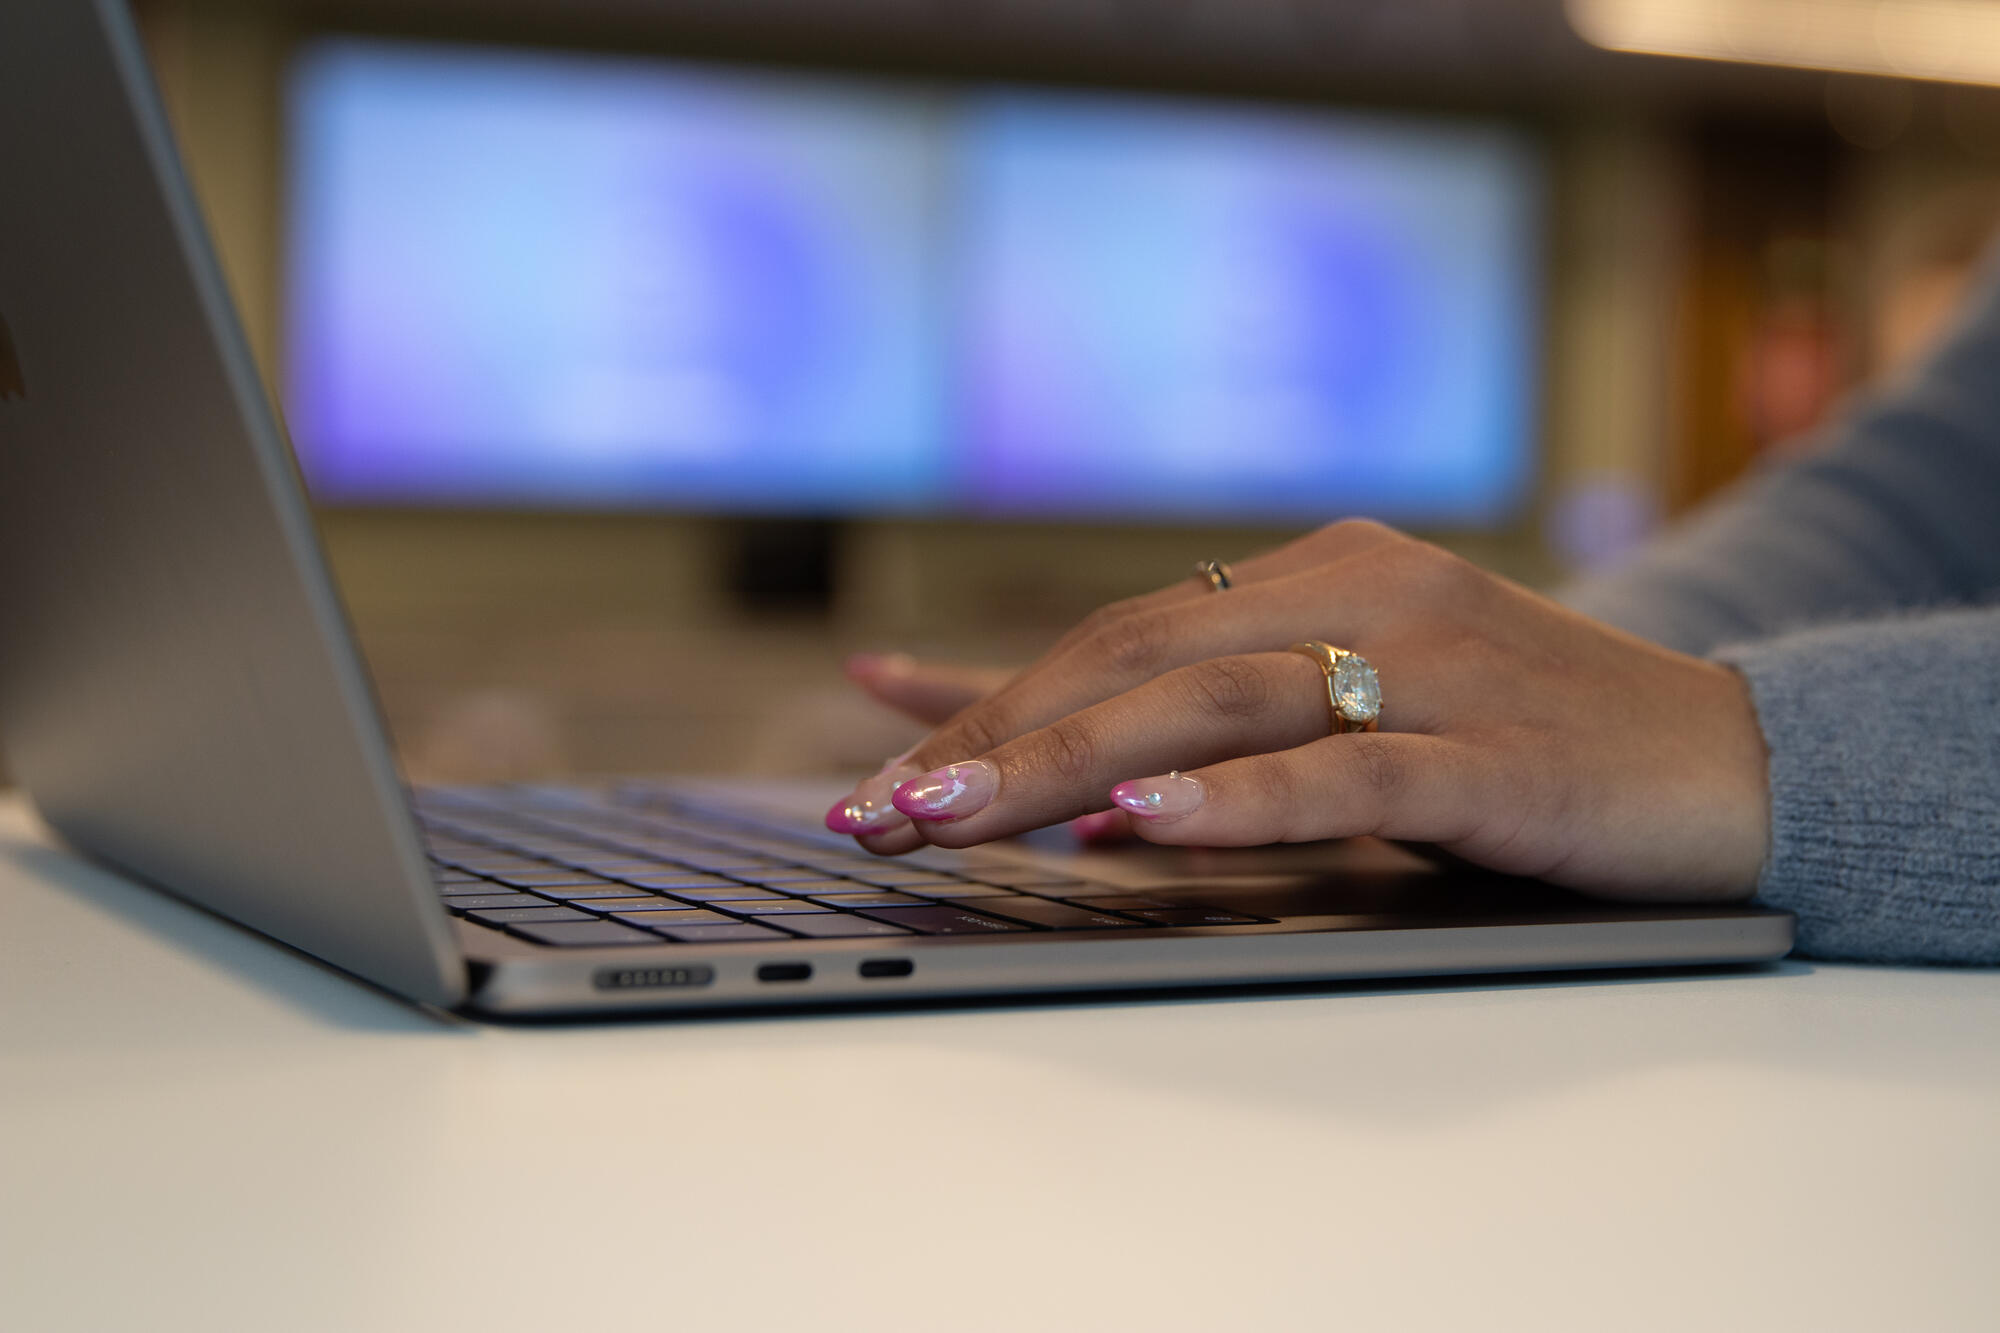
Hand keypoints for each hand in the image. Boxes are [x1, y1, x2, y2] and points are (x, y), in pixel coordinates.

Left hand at [824, 521, 1770, 901]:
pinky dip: (1240, 798)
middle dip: (996, 737)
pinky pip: (1350, 770)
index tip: (881, 756)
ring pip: (1215, 705)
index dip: (992, 693)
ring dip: (1068, 762)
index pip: (1121, 633)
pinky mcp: (1500, 757)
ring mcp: (1432, 669)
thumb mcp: (1356, 709)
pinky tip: (1145, 824)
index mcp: (1322, 573)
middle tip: (881, 807)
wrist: (1731, 763)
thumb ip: (1223, 730)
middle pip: (1141, 661)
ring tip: (951, 815)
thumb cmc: (1525, 743)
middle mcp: (1363, 594)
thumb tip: (1073, 788)